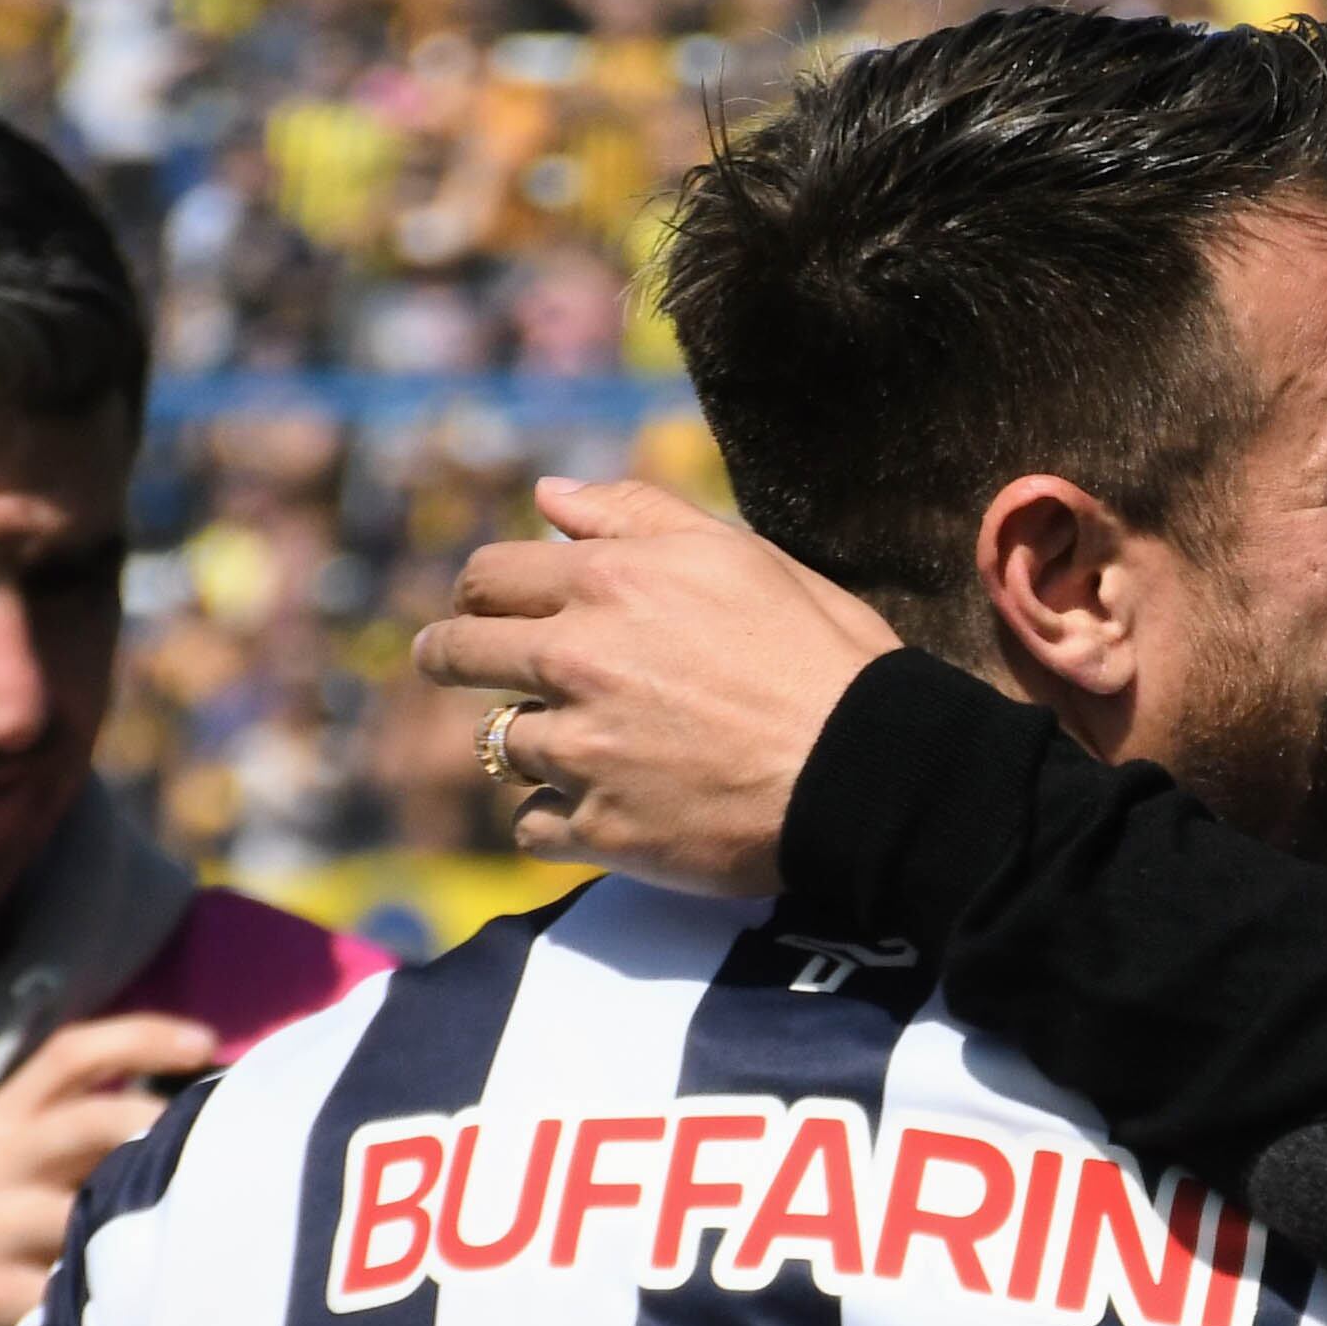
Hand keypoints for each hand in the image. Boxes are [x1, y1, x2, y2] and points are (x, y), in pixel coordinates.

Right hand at [0, 1013, 212, 1325]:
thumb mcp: (10, 1181)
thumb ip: (83, 1147)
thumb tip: (197, 1116)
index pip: (70, 1053)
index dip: (142, 1037)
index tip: (208, 1042)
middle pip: (91, 1122)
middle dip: (168, 1134)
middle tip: (236, 1157)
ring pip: (83, 1209)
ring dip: (153, 1222)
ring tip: (212, 1237)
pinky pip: (61, 1287)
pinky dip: (115, 1294)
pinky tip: (157, 1305)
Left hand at [411, 476, 900, 895]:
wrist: (872, 772)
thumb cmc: (825, 656)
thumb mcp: (742, 557)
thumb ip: (638, 514)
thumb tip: (546, 496)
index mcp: (607, 583)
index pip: (488, 576)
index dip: (483, 592)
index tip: (487, 611)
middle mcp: (576, 661)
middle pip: (460, 654)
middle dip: (454, 657)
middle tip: (465, 669)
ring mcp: (583, 750)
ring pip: (501, 744)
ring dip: (532, 745)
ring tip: (581, 753)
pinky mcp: (601, 829)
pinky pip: (534, 825)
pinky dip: (556, 821)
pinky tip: (598, 814)